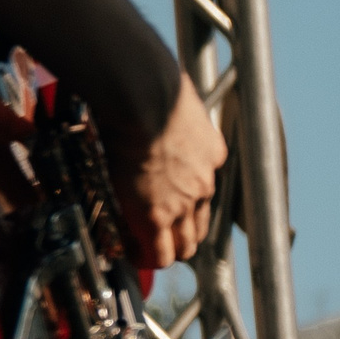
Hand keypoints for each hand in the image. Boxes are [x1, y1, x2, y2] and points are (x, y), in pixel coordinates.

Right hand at [107, 76, 225, 266]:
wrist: (143, 93)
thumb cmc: (147, 81)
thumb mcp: (166, 93)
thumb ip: (158, 100)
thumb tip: (137, 80)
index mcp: (208, 150)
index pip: (202, 186)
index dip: (183, 199)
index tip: (164, 199)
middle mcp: (204, 180)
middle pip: (199, 221)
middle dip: (180, 232)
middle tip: (155, 233)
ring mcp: (184, 201)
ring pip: (185, 243)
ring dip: (166, 248)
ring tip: (141, 247)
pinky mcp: (157, 214)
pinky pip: (158, 253)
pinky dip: (146, 258)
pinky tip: (131, 255)